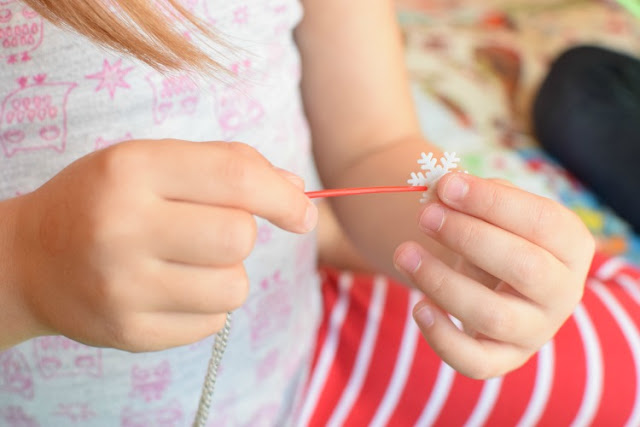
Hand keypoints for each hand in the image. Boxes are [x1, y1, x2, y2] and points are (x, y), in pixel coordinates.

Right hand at [13, 140, 316, 350]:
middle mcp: (123, 228)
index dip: (282, 195)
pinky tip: (168, 289)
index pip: (235, 177)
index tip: (301, 212)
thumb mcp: (150, 162)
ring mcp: (124, 287)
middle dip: (244, 234)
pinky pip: (212, 321)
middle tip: (216, 231)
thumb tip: (293, 189)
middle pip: (239, 236)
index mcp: (131, 170)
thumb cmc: (103, 200)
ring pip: (234, 286)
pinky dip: (205, 304)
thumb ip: (222, 165)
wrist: (28, 260)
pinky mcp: (129, 332)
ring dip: (227, 273)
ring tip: (187, 261)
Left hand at [393, 173, 593, 378]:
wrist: (490, 278)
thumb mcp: (491, 209)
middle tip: (425, 216)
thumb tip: (442, 189)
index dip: (491, 202)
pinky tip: (418, 305)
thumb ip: (473, 196)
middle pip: (524, 267)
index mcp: (571, 245)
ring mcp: (536, 331)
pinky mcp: (505, 359)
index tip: (445, 185)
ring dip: (441, 280)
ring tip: (404, 253)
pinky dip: (442, 336)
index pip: (542, 221)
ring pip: (492, 313)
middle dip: (467, 236)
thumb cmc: (493, 233)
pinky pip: (476, 362)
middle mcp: (564, 292)